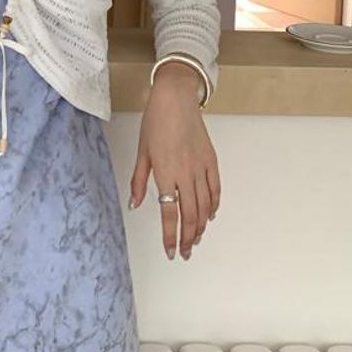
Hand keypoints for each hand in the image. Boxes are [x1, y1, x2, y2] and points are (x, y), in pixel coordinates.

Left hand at [127, 67, 220, 260]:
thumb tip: (135, 204)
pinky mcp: (211, 160)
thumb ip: (139, 181)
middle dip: (188, 237)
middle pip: (190, 214)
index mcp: (165, 172)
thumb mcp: (141, 152)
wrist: (175, 99)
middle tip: (185, 252)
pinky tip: (209, 215)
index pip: (170, 212)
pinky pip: (215, 189)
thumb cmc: (155, 122)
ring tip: (195, 239)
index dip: (170, 235)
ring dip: (201, 226)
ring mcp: (201, 167)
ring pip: (205, 205)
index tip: (170, 251)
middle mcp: (185, 173)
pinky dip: (214, 205)